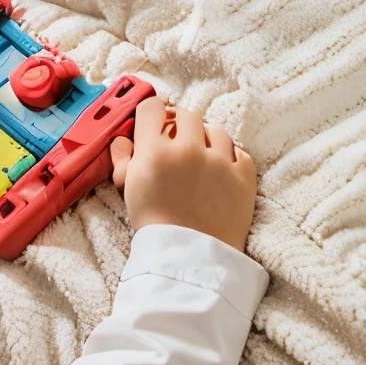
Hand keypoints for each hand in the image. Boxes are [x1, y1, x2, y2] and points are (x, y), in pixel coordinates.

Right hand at [110, 96, 255, 251]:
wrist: (189, 257)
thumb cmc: (154, 224)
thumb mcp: (127, 189)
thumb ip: (122, 158)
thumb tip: (123, 139)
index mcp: (154, 151)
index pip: (152, 107)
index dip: (151, 115)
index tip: (154, 125)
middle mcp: (188, 150)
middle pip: (186, 115)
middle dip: (179, 126)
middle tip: (177, 145)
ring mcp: (219, 162)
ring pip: (216, 129)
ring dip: (207, 139)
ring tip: (201, 159)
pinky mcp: (243, 176)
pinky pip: (239, 151)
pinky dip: (230, 158)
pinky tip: (220, 172)